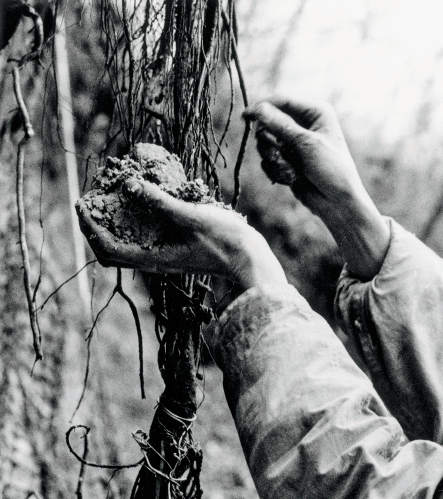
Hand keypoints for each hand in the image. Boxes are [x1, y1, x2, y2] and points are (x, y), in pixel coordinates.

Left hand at [78, 179, 286, 290]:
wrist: (250, 259)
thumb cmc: (225, 240)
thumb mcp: (191, 215)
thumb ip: (160, 201)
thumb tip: (129, 184)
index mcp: (154, 257)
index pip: (108, 248)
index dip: (90, 227)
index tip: (83, 202)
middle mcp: (155, 261)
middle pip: (111, 252)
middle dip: (96, 227)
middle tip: (92, 202)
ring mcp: (165, 257)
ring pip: (127, 247)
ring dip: (114, 226)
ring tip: (113, 201)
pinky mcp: (176, 251)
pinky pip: (144, 240)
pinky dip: (134, 224)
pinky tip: (144, 205)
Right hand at [243, 98, 390, 279]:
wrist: (337, 202)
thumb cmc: (331, 169)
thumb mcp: (306, 144)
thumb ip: (280, 125)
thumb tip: (257, 109)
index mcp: (316, 112)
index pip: (281, 100)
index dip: (262, 107)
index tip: (246, 117)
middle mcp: (304, 123)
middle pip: (268, 120)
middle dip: (269, 139)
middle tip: (277, 153)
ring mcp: (294, 142)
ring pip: (264, 141)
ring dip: (273, 157)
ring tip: (289, 169)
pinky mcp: (287, 159)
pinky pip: (267, 158)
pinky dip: (275, 168)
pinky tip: (290, 177)